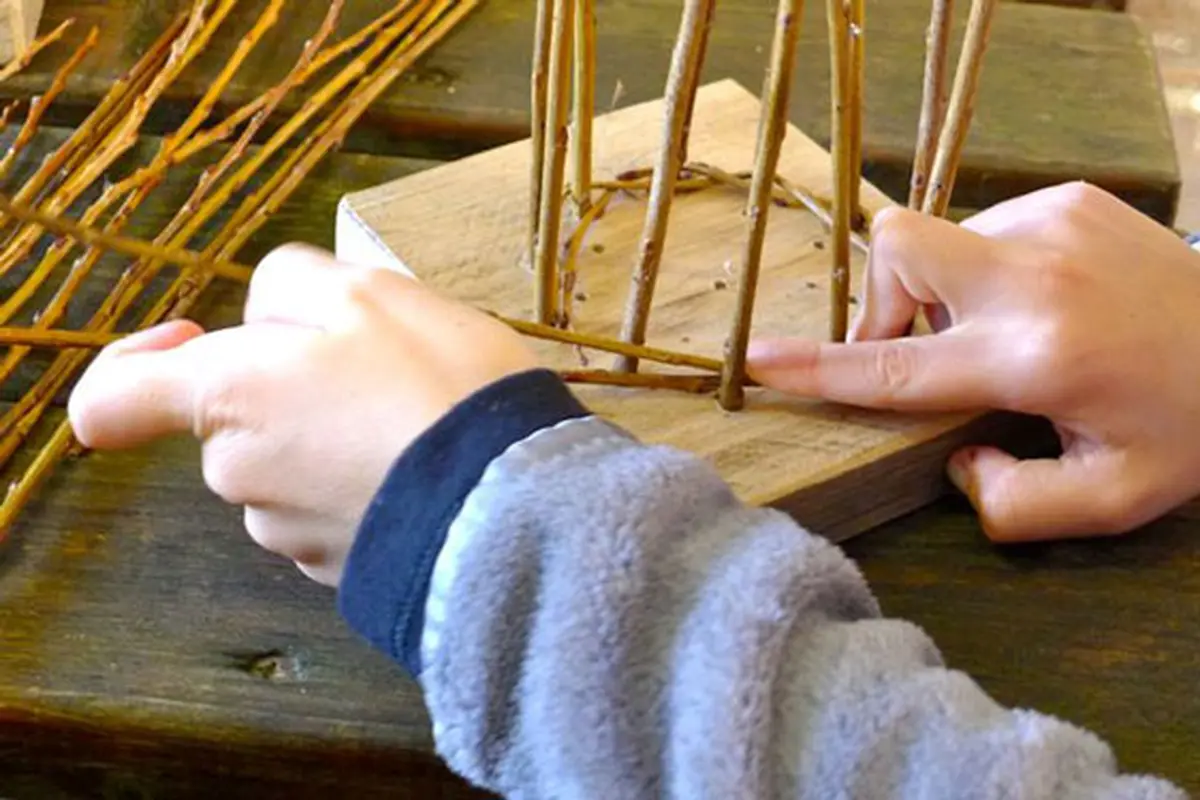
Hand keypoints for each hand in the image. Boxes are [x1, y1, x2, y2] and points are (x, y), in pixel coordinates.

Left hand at [67, 244, 537, 584]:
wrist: (511, 508)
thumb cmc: (436, 386)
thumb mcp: (368, 291)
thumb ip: (288, 285)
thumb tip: (265, 321)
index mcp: (227, 398)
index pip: (110, 402)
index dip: (136, 362)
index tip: (194, 336)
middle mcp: (238, 475)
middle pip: (236, 417)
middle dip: (291, 385)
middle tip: (382, 365)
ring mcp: (287, 535)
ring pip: (290, 463)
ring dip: (333, 434)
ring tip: (416, 417)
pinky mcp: (336, 572)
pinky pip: (332, 509)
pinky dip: (363, 484)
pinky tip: (423, 466)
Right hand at [747, 182, 1199, 542]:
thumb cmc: (1192, 425)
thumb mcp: (1115, 501)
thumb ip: (1015, 504)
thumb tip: (960, 458)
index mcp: (1034, 358)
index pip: (893, 369)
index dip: (816, 369)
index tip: (756, 360)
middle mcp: (1034, 278)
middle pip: (897, 249)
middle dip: (884, 301)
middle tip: (925, 350)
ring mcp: (1052, 223)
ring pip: (937, 240)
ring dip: (947, 294)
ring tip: (1014, 331)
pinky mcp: (1071, 197)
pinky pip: (985, 226)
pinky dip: (990, 269)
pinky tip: (1047, 300)